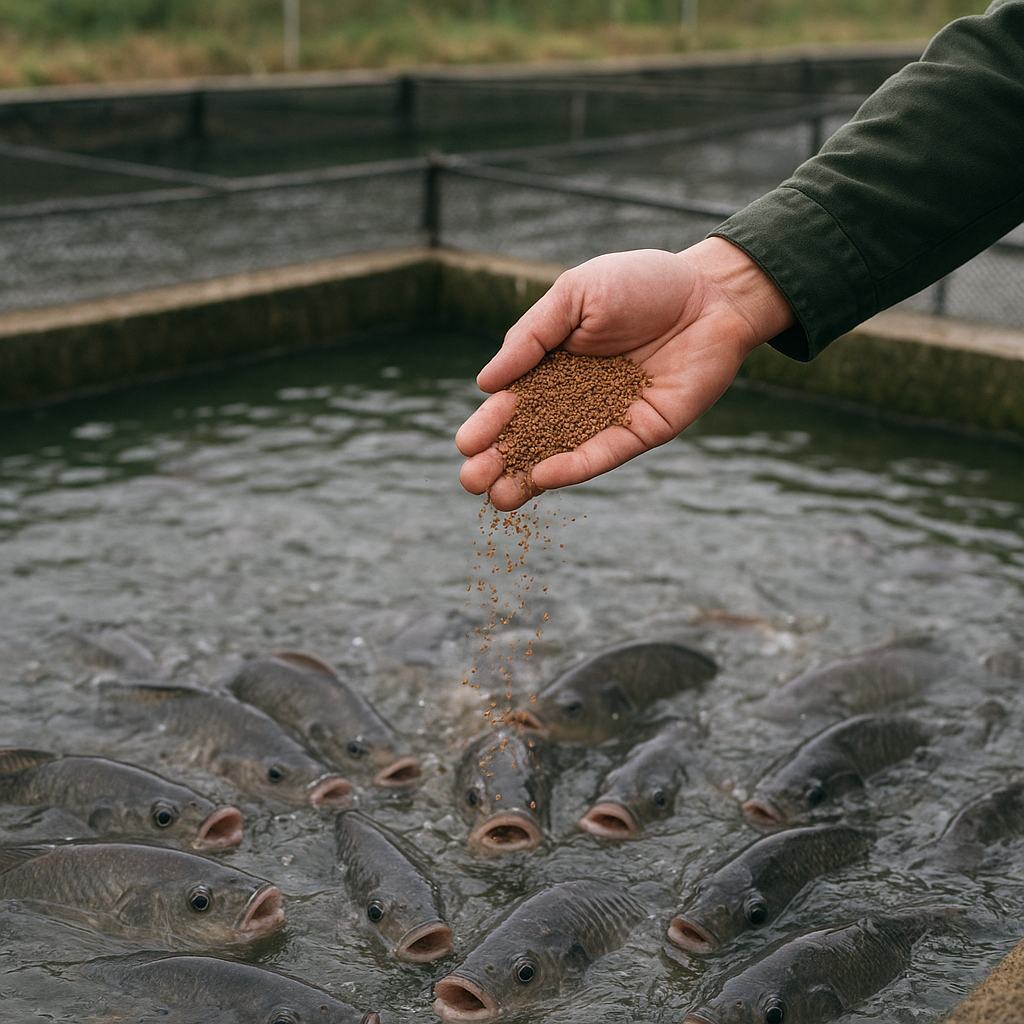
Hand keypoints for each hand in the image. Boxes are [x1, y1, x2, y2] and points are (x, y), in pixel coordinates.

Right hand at [455, 238, 795, 509]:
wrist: (710, 290)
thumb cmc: (641, 282)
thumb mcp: (574, 295)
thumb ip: (531, 337)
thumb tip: (486, 383)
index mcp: (553, 364)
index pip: (512, 402)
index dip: (489, 424)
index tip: (465, 444)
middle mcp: (577, 396)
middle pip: (530, 436)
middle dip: (499, 460)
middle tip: (471, 481)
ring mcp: (608, 417)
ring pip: (561, 453)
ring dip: (528, 477)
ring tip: (498, 498)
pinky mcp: (641, 430)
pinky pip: (603, 453)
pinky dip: (574, 466)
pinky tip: (544, 477)